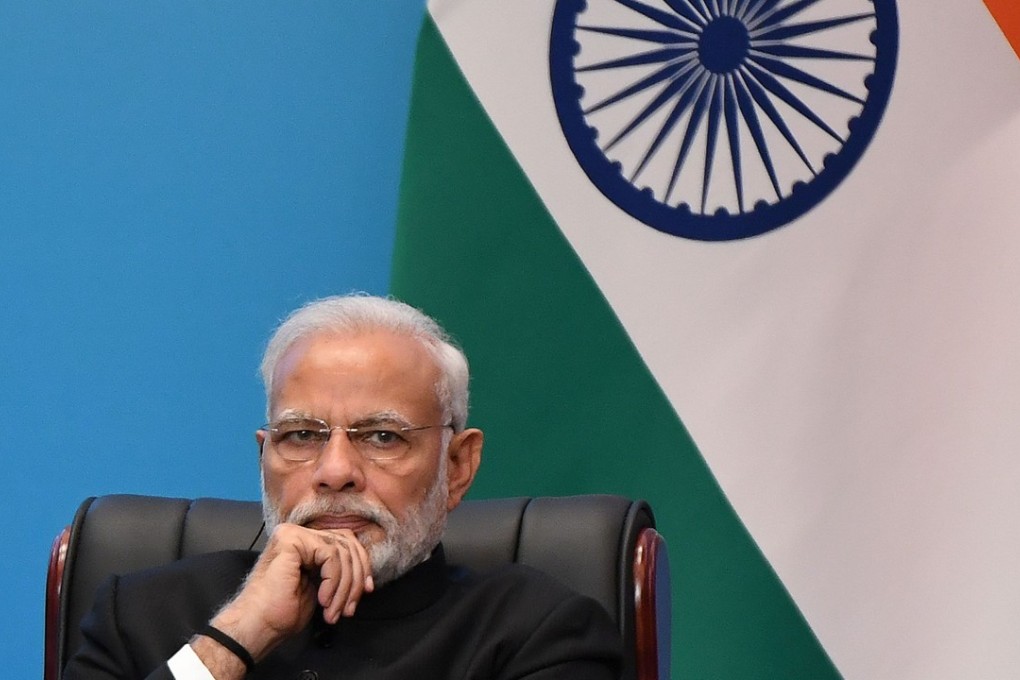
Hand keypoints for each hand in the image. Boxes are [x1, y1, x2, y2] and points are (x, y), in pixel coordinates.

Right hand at [200, 524, 373, 663]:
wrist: (258, 625)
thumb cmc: (283, 612)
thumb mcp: (321, 587)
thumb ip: (337, 571)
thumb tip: (364, 570)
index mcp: (305, 542)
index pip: (345, 542)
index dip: (361, 566)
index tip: (366, 591)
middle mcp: (298, 533)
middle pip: (347, 543)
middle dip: (356, 578)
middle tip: (350, 607)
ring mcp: (293, 533)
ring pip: (341, 551)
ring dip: (344, 587)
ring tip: (334, 610)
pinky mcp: (291, 540)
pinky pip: (330, 555)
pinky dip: (333, 581)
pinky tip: (323, 600)